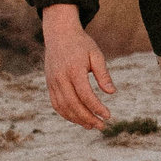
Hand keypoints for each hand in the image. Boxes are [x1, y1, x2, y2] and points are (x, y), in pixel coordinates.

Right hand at [41, 3, 113, 129]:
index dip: (96, 107)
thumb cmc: (81, 44)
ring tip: (91, 126)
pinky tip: (78, 119)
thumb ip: (103, 74)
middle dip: (87, 118)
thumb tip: (111, 92)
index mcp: (73, 70)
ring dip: (77, 119)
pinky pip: (56, 104)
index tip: (108, 115)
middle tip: (101, 126)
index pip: (85, 94)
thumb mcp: (96, 54)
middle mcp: (60, 78)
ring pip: (63, 107)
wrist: (59, 34)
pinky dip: (66, 114)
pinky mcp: (49, 85)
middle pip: (73, 104)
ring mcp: (52, 82)